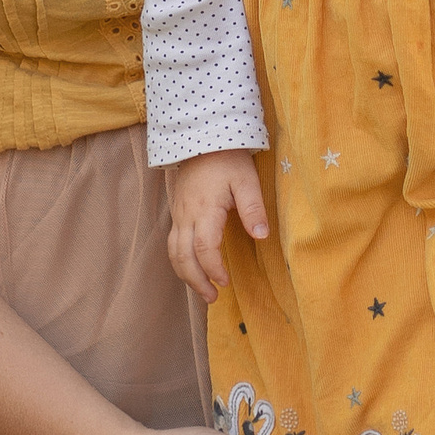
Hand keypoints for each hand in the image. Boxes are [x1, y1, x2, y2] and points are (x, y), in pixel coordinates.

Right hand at [166, 150, 264, 300]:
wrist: (201, 137)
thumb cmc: (228, 159)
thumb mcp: (246, 181)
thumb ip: (253, 209)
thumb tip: (262, 236)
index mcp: (204, 209)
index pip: (204, 248)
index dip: (213, 269)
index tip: (226, 282)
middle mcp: (186, 215)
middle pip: (182, 257)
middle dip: (196, 281)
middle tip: (213, 298)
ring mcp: (178, 214)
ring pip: (173, 252)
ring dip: (186, 275)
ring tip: (203, 291)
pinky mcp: (177, 212)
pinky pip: (173, 244)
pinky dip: (181, 262)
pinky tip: (193, 269)